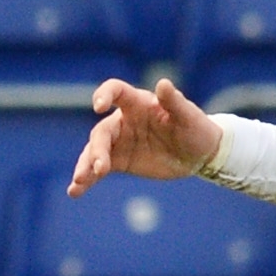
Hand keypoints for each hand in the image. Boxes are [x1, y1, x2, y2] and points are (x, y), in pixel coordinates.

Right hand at [68, 77, 222, 196]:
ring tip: (78, 184)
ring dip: (84, 166)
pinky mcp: (119, 162)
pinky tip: (75, 192)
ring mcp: (119, 142)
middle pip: (102, 132)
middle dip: (97, 149)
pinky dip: (86, 180)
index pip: (116, 92)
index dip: (104, 95)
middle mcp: (124, 121)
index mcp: (138, 104)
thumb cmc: (196, 129)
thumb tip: (163, 83)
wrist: (199, 154)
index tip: (98, 107)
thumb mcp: (189, 116)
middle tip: (99, 168)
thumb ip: (174, 101)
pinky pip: (98, 170)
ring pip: (94, 152)